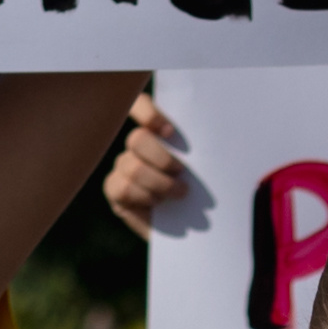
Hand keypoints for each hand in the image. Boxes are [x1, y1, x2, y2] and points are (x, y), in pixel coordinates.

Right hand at [101, 91, 194, 225]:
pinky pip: (124, 188)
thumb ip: (201, 148)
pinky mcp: (114, 189)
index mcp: (158, 130)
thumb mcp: (206, 166)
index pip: (139, 104)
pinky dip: (145, 196)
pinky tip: (158, 203)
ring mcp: (122, 166)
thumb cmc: (201, 190)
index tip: (170, 131)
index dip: (147, 111)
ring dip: (160, 183)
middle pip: (137, 138)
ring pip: (133, 166)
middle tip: (181, 171)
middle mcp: (136, 145)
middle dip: (162, 157)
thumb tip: (212, 132)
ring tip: (179, 193)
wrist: (192, 223)